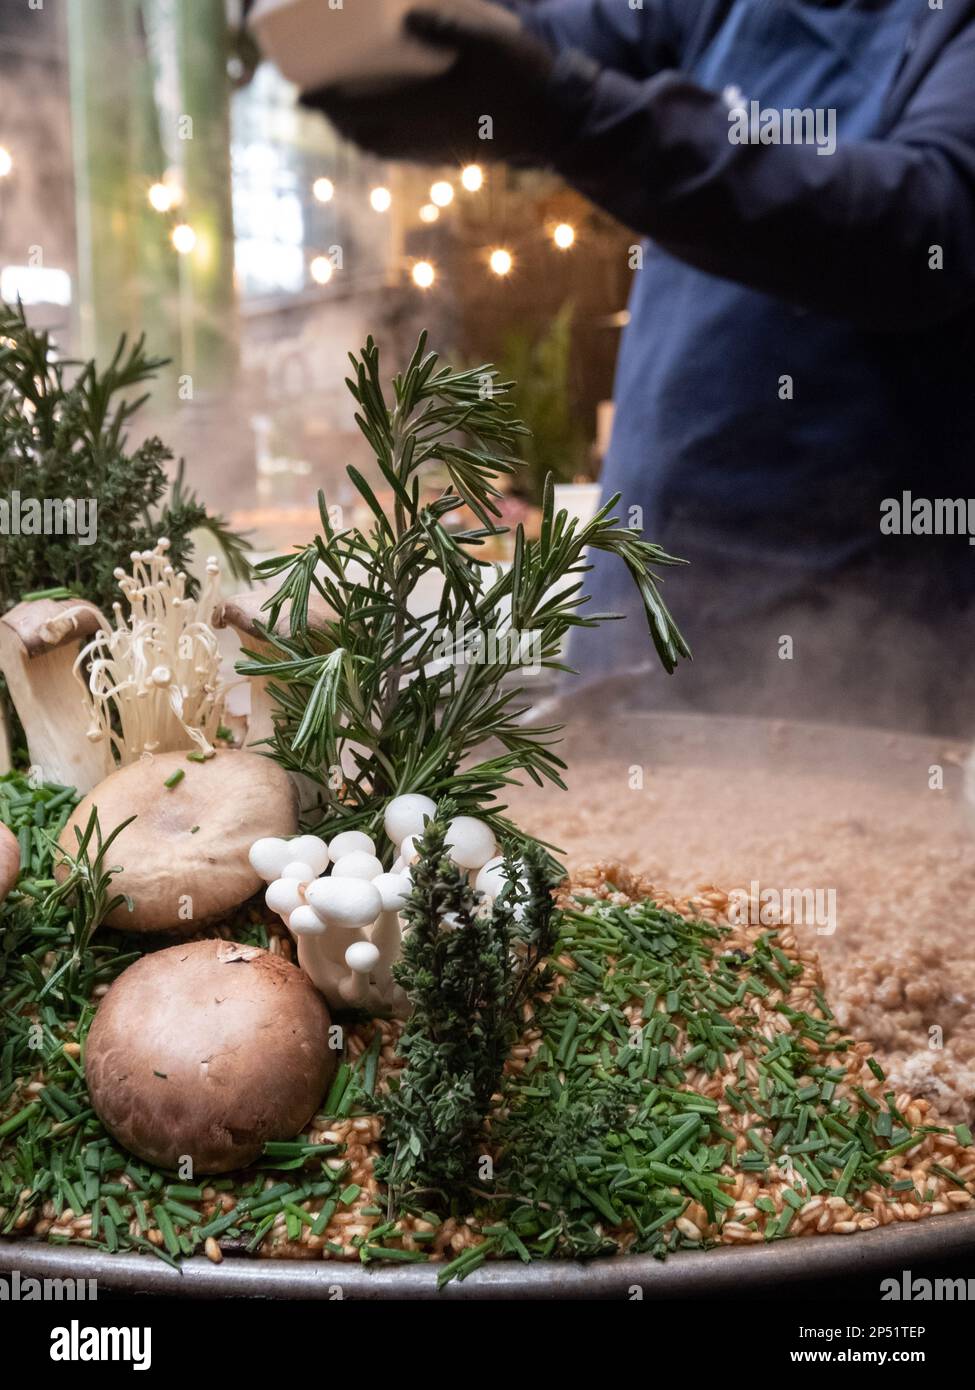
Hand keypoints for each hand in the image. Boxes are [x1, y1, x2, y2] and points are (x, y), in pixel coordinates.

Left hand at [301, 3, 573, 165]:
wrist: (559, 122)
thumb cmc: (524, 76)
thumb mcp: (489, 39)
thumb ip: (448, 24)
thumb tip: (408, 12)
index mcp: (426, 106)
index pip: (361, 109)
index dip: (327, 105)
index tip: (301, 96)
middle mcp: (425, 134)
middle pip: (365, 137)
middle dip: (337, 123)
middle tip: (319, 105)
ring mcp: (439, 149)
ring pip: (384, 150)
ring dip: (359, 135)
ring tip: (347, 118)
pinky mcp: (453, 154)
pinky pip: (406, 155)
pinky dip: (385, 143)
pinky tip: (388, 128)